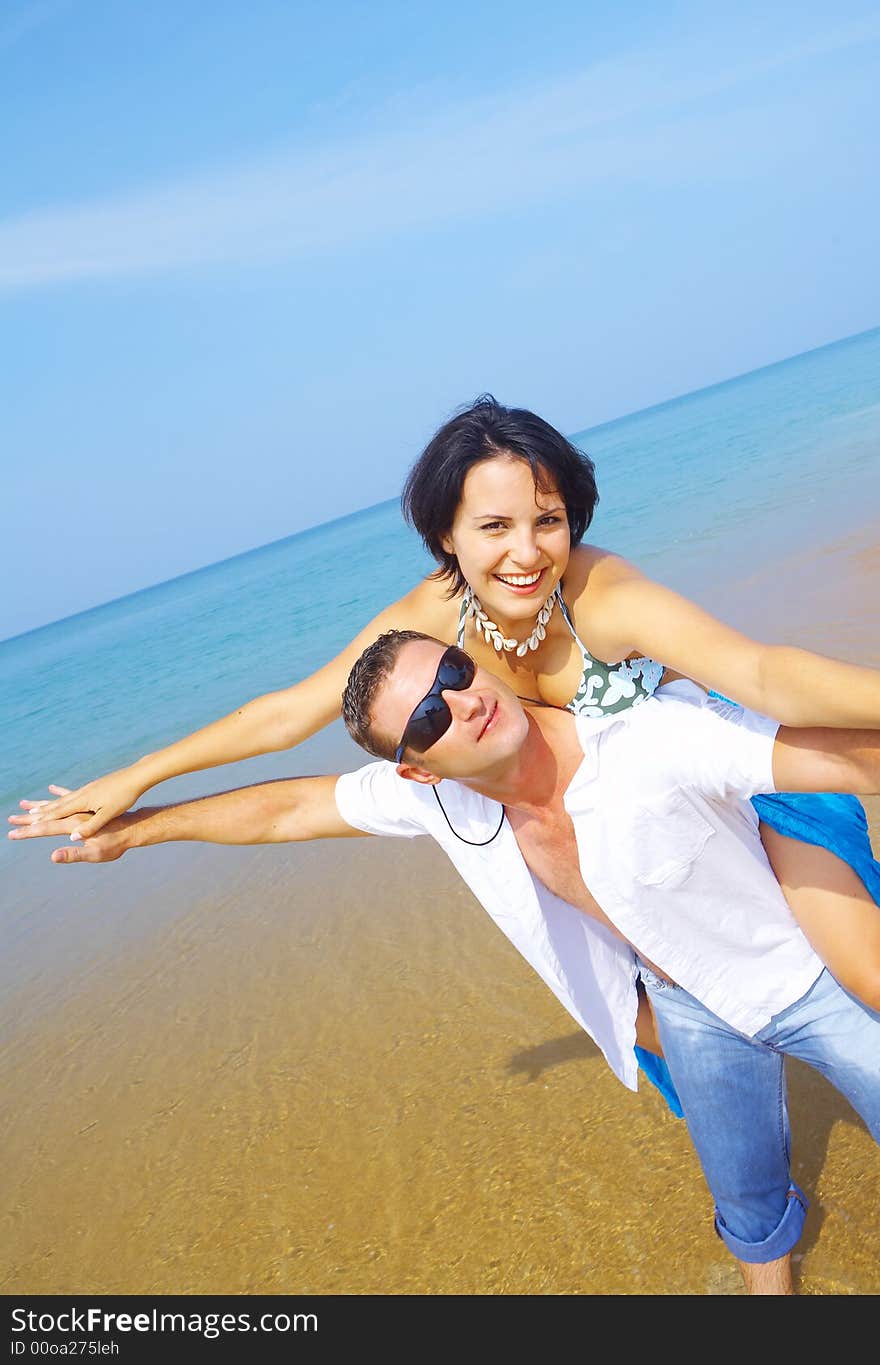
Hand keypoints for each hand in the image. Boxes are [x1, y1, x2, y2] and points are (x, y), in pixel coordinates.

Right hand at [9, 787, 132, 862]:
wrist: (136, 777)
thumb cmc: (124, 797)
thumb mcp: (108, 815)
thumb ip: (90, 826)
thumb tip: (71, 837)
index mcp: (80, 803)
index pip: (53, 817)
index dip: (35, 824)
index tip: (19, 829)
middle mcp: (78, 795)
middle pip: (49, 808)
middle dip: (31, 815)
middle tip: (12, 817)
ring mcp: (83, 790)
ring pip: (57, 800)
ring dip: (41, 804)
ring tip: (26, 803)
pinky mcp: (90, 787)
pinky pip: (69, 793)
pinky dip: (58, 793)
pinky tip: (52, 789)